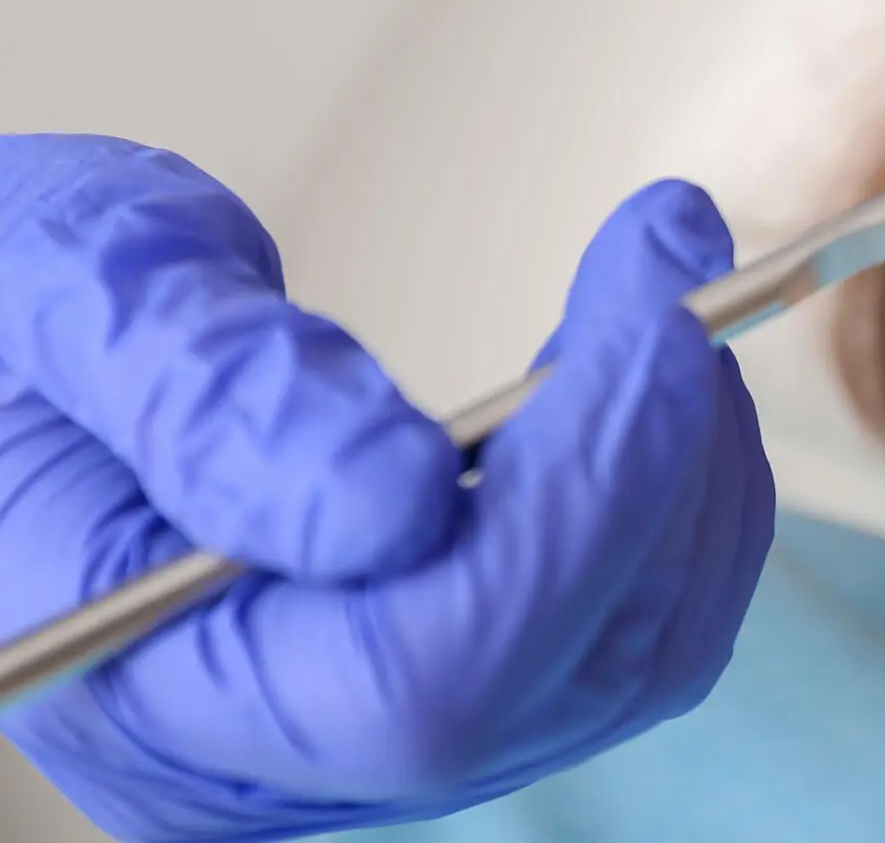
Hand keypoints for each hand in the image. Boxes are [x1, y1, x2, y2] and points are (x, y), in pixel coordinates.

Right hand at [0, 137, 773, 840]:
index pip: (428, 673)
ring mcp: (382, 732)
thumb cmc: (11, 326)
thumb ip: (213, 401)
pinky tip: (628, 367)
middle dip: (660, 455)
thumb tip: (401, 498)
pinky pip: (631, 615)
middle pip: (565, 667)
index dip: (580, 500)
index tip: (658, 314)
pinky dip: (671, 481)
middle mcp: (286, 758)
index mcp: (152, 692)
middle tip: (671, 256)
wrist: (9, 363)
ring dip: (686, 460)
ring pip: (634, 649)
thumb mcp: (67, 302)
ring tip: (651, 288)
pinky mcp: (453, 674)